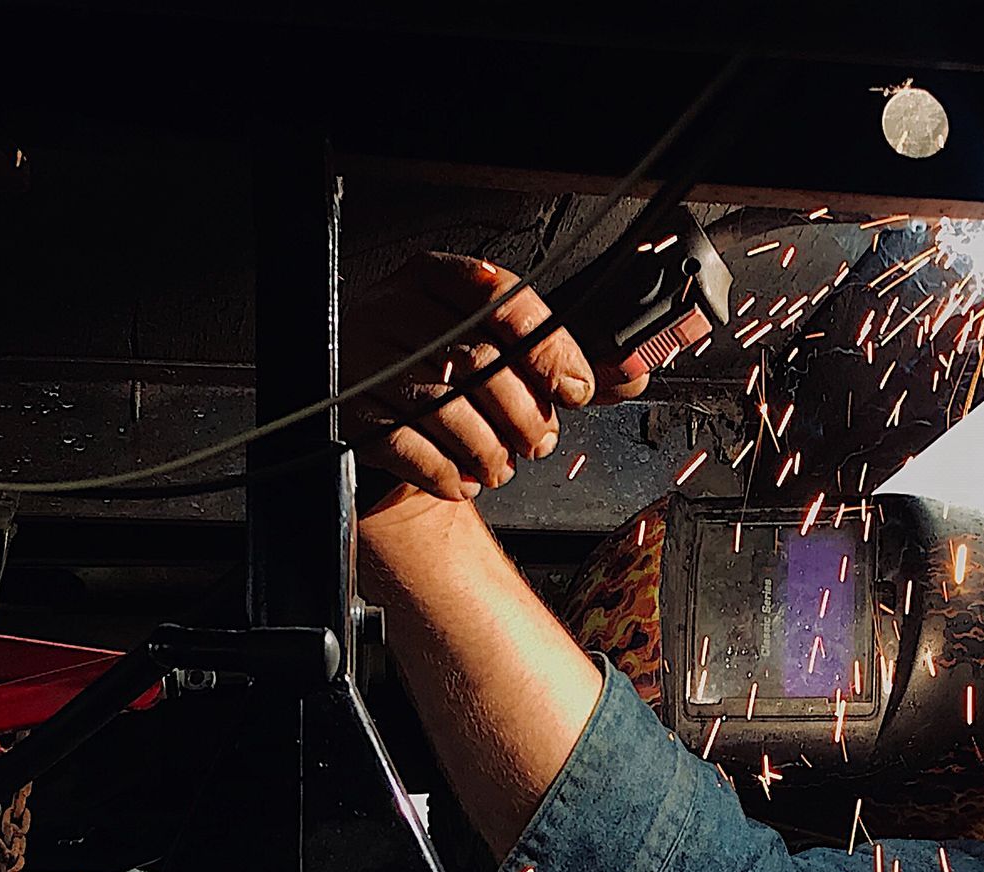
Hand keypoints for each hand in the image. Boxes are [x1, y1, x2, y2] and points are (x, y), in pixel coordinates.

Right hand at [342, 252, 647, 503]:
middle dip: (525, 413)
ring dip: (490, 452)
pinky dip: (448, 474)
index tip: (577, 389)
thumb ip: (563, 361)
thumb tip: (631, 373)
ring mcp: (367, 361)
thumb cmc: (453, 384)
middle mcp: (395, 310)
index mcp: (437, 279)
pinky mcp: (352, 414)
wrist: (382, 424)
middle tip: (540, 441)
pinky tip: (464, 480)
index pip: (501, 297)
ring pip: (446, 408)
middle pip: (479, 359)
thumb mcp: (503, 357)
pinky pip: (409, 449)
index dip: (548, 349)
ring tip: (502, 466)